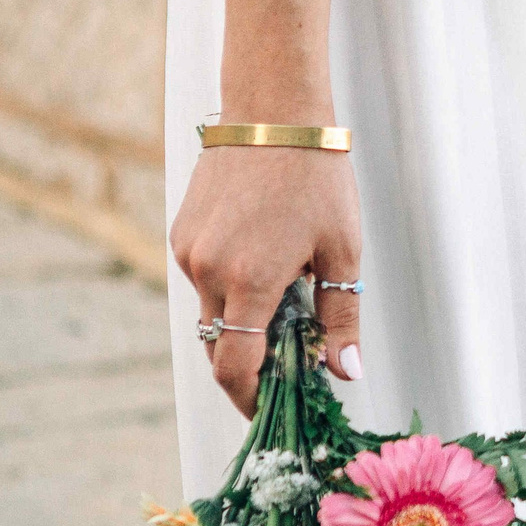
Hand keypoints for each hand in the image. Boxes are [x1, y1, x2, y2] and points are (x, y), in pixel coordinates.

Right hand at [171, 146, 362, 415]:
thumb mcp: (341, 251)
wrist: (272, 113)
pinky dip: (229, 290)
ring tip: (284, 306)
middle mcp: (208, 271)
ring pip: (211, 312)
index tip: (270, 411)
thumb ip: (340, 317)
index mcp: (249, 281)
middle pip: (219, 346)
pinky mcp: (181, 234)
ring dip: (241, 323)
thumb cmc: (317, 179)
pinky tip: (263, 268)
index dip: (250, 400)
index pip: (235, 367)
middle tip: (286, 368)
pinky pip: (202, 280)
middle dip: (249, 366)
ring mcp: (189, 252)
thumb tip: (345, 372)